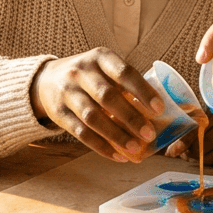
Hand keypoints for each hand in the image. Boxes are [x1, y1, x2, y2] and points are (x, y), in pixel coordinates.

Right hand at [31, 47, 164, 161]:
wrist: (47, 80)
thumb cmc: (90, 77)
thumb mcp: (105, 69)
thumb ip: (128, 85)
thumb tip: (165, 110)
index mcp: (101, 57)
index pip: (124, 72)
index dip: (143, 91)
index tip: (159, 109)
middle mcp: (82, 72)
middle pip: (108, 97)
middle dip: (131, 117)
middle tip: (150, 134)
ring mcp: (67, 92)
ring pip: (93, 117)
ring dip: (116, 135)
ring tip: (135, 149)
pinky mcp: (58, 113)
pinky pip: (81, 133)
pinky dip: (101, 146)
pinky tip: (117, 155)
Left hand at [164, 114, 212, 166]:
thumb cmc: (210, 123)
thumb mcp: (196, 123)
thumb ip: (184, 136)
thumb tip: (171, 153)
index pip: (199, 127)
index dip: (185, 141)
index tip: (173, 152)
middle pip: (209, 141)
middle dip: (196, 152)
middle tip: (189, 156)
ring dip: (208, 159)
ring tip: (202, 158)